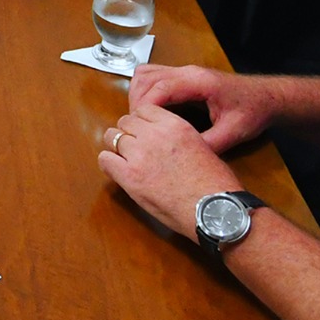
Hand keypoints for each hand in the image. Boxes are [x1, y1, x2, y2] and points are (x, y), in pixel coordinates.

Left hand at [98, 105, 244, 240]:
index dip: (141, 121)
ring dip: (117, 147)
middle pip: (125, 121)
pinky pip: (105, 159)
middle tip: (134, 148)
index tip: (143, 132)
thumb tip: (162, 139)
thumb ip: (177, 137)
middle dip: (128, 132)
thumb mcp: (201, 146)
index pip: (144, 109)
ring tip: (126, 160)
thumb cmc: (215, 184)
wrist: (214, 210)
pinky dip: (109, 163)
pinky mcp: (129, 176)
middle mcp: (154, 135)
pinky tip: (119, 171)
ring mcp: (139, 155)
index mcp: (175, 125)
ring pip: (112, 137)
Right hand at [129, 64, 279, 152]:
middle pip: (146, 78)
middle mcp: (188, 72)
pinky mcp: (183, 76)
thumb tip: (182, 156)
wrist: (268, 97)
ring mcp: (185, 71)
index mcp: (199, 82)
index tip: (138, 127)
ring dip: (137, 94)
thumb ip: (208, 143)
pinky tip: (149, 110)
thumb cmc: (253, 111)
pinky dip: (144, 91)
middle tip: (137, 126)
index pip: (159, 88)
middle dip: (136, 102)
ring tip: (140, 119)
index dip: (143, 108)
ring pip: (146, 74)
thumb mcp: (233, 132)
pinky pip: (153, 76)